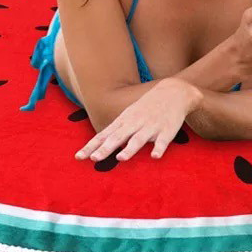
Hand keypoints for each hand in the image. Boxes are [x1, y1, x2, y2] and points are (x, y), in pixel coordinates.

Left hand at [74, 77, 201, 161]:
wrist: (173, 92)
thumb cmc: (146, 108)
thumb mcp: (127, 117)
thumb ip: (114, 133)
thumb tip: (97, 147)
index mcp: (123, 121)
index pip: (104, 136)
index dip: (91, 146)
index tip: (78, 157)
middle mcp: (134, 124)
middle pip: (118, 137)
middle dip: (106, 148)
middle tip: (93, 159)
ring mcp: (150, 126)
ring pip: (138, 139)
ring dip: (130, 149)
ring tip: (120, 159)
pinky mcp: (167, 130)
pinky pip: (163, 141)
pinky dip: (159, 148)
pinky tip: (154, 157)